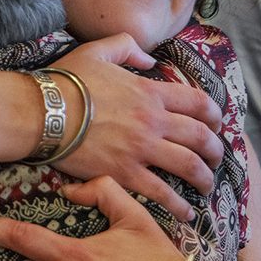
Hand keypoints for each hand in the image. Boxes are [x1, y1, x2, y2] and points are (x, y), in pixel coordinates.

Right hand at [50, 35, 222, 219]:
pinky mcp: (125, 173)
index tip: (216, 124)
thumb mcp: (98, 50)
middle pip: (201, 138)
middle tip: (215, 158)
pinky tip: (186, 214)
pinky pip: (161, 193)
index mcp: (150, 92)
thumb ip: (128, 47)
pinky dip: (179, 205)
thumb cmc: (67, 82)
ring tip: (206, 186)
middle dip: (215, 150)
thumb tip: (149, 59)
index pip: (198, 103)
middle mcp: (153, 121)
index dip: (214, 115)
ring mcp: (141, 150)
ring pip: (189, 166)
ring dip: (204, 178)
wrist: (43, 112)